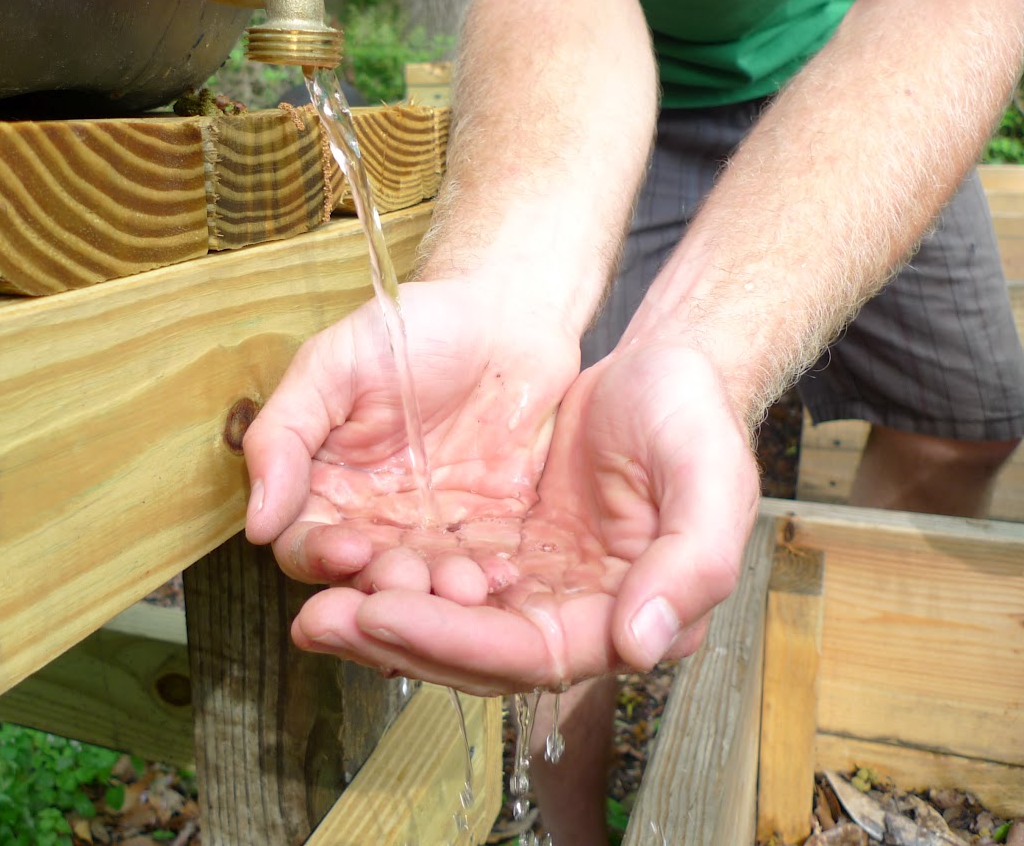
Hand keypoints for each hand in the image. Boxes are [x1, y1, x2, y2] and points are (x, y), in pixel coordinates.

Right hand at [244, 278, 580, 592]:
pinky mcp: (493, 530)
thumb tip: (255, 523)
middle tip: (410, 577)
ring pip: (426, 587)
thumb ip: (285, 436)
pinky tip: (503, 578)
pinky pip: (486, 570)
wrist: (504, 312)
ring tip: (464, 586)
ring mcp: (435, 529)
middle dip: (386, 588)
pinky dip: (492, 583)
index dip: (320, 557)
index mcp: (326, 484)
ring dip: (440, 596)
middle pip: (366, 581)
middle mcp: (376, 518)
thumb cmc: (410, 328)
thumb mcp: (332, 366)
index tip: (351, 548)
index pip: (305, 545)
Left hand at [252, 315, 759, 694]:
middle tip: (319, 622)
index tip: (380, 614)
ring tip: (313, 609)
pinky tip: (342, 567)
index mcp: (630, 615)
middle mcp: (575, 618)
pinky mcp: (502, 553)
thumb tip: (639, 648)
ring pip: (447, 624)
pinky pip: (437, 578)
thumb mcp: (709, 475)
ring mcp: (533, 587)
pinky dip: (392, 579)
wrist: (663, 369)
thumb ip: (693, 565)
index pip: (528, 655)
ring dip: (382, 621)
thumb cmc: (691, 415)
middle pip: (473, 655)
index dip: (453, 642)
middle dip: (396, 641)